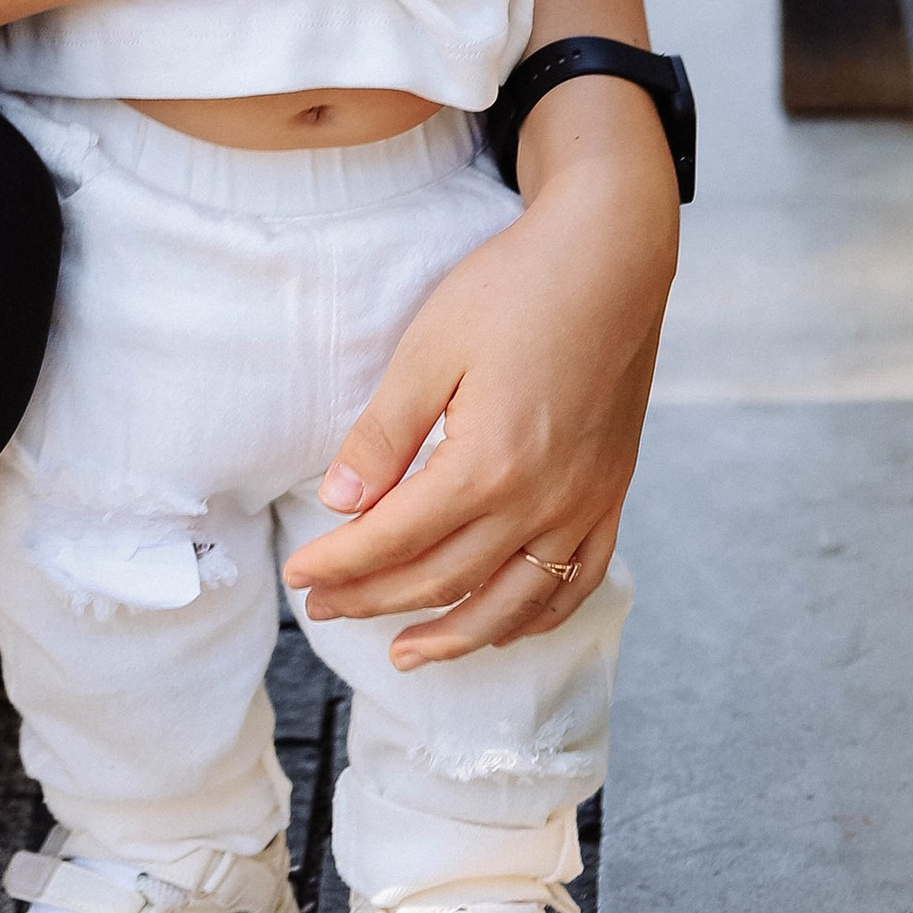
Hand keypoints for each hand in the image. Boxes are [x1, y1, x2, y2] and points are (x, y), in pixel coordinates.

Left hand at [281, 87, 677, 661]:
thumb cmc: (515, 289)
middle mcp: (542, 501)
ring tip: (404, 654)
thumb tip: (339, 502)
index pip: (396, 539)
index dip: (341, 565)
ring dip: (455, 636)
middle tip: (323, 608)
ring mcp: (584, 505)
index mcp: (488, 464)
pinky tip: (500, 625)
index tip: (299, 578)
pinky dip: (532, 617)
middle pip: (446, 578)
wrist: (612, 258)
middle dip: (375, 600)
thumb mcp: (429, 347)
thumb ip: (384, 433)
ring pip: (513, 603)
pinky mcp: (610, 495)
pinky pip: (575, 583)